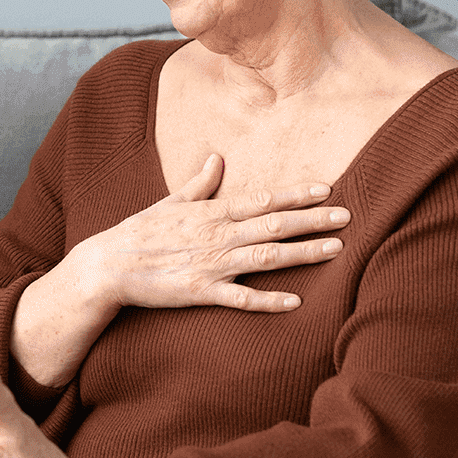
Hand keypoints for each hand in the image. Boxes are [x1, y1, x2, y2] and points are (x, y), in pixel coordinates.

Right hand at [76, 154, 350, 312]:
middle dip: (313, 221)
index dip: (296, 194)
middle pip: (274, 225)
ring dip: (303, 253)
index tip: (326, 190)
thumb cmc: (138, 232)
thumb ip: (200, 182)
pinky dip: (268, 300)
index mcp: (211, 212)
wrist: (108, 265)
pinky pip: (240, 298)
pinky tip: (295, 301)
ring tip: (336, 249)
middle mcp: (217, 236)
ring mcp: (210, 265)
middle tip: (348, 216)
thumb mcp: (170, 202)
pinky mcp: (200, 292)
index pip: (263, 199)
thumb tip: (218, 156)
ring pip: (266, 258)